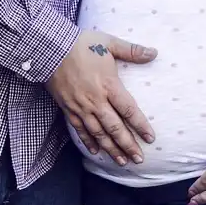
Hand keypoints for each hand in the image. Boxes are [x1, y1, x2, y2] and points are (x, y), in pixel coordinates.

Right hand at [47, 29, 156, 165]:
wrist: (51, 49)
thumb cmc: (82, 44)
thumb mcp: (109, 43)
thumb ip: (132, 51)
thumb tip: (154, 52)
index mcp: (109, 84)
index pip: (129, 110)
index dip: (140, 125)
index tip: (150, 138)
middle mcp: (96, 100)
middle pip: (115, 128)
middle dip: (128, 145)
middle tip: (139, 159)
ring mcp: (81, 107)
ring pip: (98, 133)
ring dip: (111, 149)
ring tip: (122, 161)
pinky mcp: (68, 108)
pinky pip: (80, 130)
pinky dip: (88, 142)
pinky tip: (96, 151)